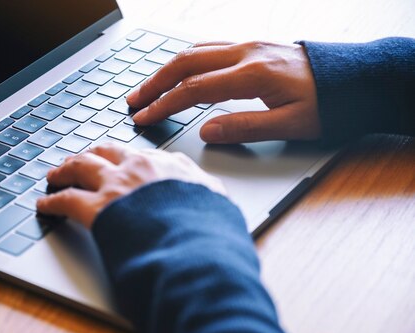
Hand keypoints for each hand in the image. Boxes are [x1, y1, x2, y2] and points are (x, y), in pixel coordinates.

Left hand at [36, 143, 226, 228]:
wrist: (199, 248)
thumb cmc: (212, 233)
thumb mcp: (220, 208)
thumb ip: (208, 198)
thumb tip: (211, 203)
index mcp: (172, 167)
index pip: (141, 156)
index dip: (124, 159)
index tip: (118, 162)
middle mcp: (140, 168)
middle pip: (106, 152)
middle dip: (90, 155)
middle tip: (80, 160)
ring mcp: (117, 185)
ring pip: (81, 166)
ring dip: (66, 169)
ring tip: (55, 174)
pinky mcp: (97, 208)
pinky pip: (66, 199)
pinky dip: (52, 201)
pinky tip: (45, 204)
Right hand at [126, 41, 320, 143]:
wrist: (354, 78)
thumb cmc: (326, 103)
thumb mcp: (290, 124)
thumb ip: (244, 127)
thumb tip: (206, 131)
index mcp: (252, 74)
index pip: (194, 89)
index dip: (164, 106)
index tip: (143, 119)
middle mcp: (245, 53)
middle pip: (185, 63)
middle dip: (154, 84)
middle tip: (132, 102)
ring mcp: (248, 46)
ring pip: (194, 51)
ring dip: (166, 70)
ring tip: (146, 88)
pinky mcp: (252, 46)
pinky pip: (209, 47)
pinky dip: (186, 59)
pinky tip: (177, 70)